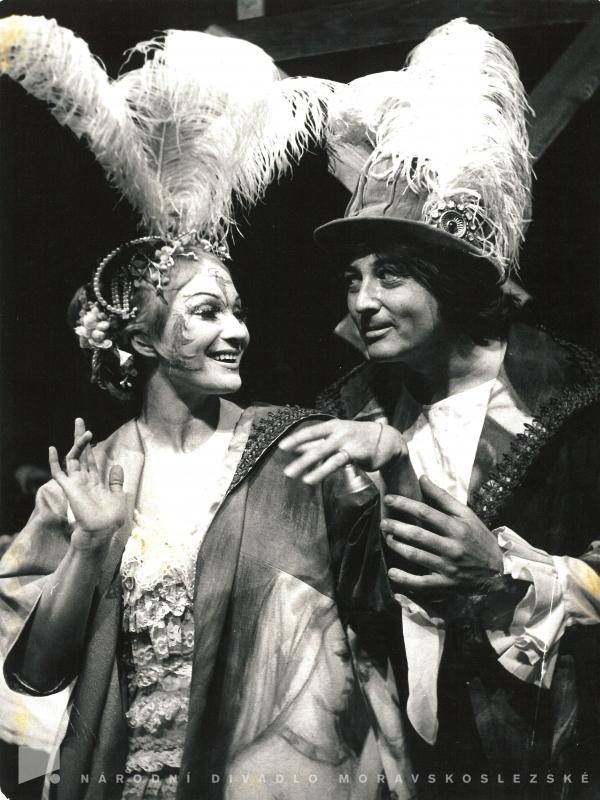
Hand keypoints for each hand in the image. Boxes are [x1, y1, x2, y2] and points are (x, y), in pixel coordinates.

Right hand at [49, 418, 125, 551]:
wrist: (102, 532)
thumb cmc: (110, 519)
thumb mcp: (118, 496)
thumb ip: (115, 482)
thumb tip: (116, 466)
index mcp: (95, 481)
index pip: (90, 459)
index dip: (89, 446)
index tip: (89, 432)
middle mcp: (83, 480)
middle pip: (80, 453)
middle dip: (80, 437)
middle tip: (79, 419)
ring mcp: (75, 483)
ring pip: (73, 458)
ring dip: (78, 443)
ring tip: (84, 430)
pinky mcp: (69, 488)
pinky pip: (58, 473)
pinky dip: (55, 461)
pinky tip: (53, 448)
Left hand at [279, 419, 405, 484]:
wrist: (388, 440)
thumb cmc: (358, 438)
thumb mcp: (337, 437)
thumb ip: (318, 443)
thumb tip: (296, 448)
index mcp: (332, 426)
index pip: (311, 432)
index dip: (296, 439)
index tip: (282, 447)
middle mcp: (339, 432)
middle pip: (315, 444)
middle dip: (300, 457)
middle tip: (286, 470)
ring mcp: (347, 442)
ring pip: (325, 454)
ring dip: (309, 466)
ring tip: (297, 477)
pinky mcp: (356, 453)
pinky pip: (336, 462)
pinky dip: (322, 470)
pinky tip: (312, 478)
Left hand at [382, 475, 503, 596]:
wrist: (499, 571)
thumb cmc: (479, 538)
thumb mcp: (467, 515)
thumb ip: (443, 497)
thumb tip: (423, 477)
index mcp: (457, 527)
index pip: (425, 512)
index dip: (404, 504)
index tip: (388, 499)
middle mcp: (452, 547)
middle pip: (418, 535)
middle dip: (396, 527)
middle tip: (383, 522)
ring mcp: (448, 567)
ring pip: (416, 556)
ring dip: (397, 547)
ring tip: (387, 538)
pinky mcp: (446, 584)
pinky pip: (422, 583)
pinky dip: (405, 579)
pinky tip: (392, 572)